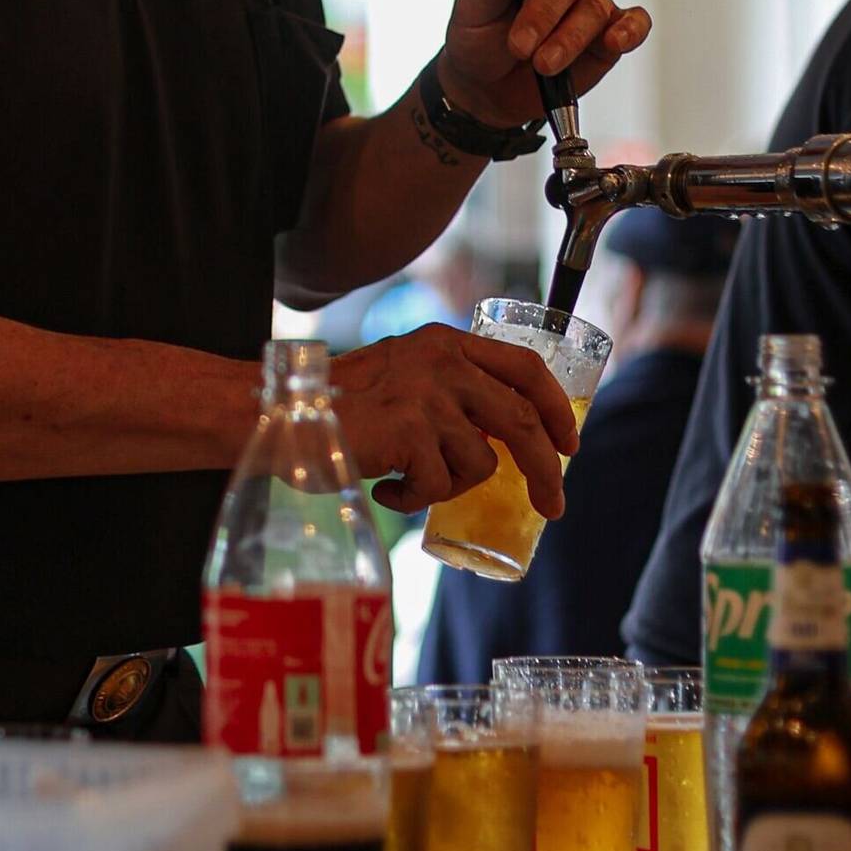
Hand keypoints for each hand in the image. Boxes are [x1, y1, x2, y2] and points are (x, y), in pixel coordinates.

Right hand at [332, 325, 577, 516]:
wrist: (282, 412)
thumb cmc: (338, 404)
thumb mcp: (402, 374)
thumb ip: (446, 389)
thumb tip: (497, 441)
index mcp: (447, 343)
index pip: (525, 366)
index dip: (556, 407)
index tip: (569, 444)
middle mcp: (443, 363)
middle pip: (522, 421)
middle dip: (546, 471)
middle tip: (552, 507)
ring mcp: (427, 396)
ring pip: (480, 464)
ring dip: (449, 486)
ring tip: (408, 481)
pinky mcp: (409, 432)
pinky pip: (438, 486)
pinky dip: (415, 498)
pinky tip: (385, 487)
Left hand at [438, 0, 649, 129]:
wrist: (487, 85)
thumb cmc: (478, 37)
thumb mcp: (472, 8)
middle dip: (545, 14)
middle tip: (520, 46)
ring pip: (594, 7)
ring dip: (568, 39)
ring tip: (541, 65)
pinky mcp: (607, 33)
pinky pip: (634, 23)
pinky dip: (630, 31)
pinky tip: (616, 42)